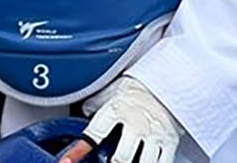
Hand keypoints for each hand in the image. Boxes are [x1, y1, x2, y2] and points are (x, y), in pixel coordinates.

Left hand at [60, 77, 180, 162]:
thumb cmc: (131, 90)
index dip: (79, 150)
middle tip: (107, 161)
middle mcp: (136, 123)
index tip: (67, 162)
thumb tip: (78, 115)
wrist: (162, 82)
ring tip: (124, 161)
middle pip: (121, 158)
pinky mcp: (169, 141)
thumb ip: (93, 107)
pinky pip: (163, 162)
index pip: (95, 133)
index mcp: (116, 110)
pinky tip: (144, 162)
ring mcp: (154, 134)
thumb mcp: (108, 93)